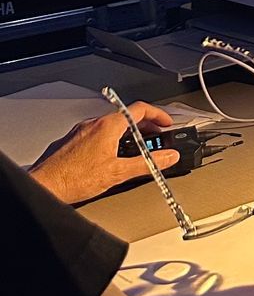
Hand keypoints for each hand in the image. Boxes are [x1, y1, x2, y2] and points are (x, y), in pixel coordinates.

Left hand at [29, 102, 177, 204]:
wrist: (43, 186)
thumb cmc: (73, 179)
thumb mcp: (118, 173)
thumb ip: (148, 163)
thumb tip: (168, 157)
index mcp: (107, 126)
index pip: (140, 109)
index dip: (158, 114)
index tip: (166, 123)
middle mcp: (93, 123)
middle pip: (126, 116)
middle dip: (144, 127)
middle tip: (155, 138)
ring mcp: (80, 131)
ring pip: (110, 125)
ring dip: (127, 133)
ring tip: (134, 149)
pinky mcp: (71, 141)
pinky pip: (96, 133)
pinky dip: (110, 140)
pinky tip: (109, 156)